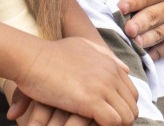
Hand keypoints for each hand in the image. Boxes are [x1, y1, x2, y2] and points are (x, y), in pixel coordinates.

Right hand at [10, 37, 136, 125]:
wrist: (31, 58)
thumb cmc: (50, 54)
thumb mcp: (82, 46)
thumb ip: (104, 55)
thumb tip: (125, 68)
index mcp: (110, 64)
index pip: (131, 92)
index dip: (122, 106)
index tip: (108, 113)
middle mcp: (111, 74)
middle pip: (132, 106)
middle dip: (121, 118)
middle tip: (103, 123)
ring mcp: (102, 87)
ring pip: (127, 117)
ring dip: (114, 124)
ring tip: (97, 125)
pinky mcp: (92, 101)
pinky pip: (114, 122)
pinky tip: (90, 125)